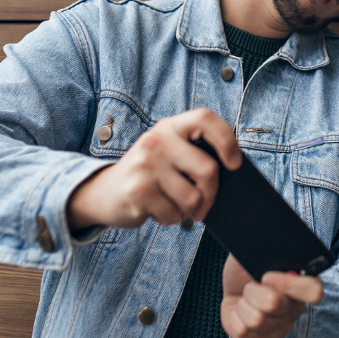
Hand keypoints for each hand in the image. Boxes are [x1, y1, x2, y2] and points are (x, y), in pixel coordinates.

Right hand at [67, 108, 240, 230]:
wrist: (103, 192)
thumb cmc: (150, 174)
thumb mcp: (169, 152)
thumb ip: (194, 153)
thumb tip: (233, 171)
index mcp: (170, 126)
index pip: (205, 119)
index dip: (226, 140)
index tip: (234, 164)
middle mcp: (157, 140)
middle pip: (208, 170)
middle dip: (212, 194)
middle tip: (204, 203)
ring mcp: (145, 165)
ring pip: (193, 198)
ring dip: (189, 210)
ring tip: (174, 204)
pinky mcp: (138, 191)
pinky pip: (174, 214)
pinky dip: (171, 219)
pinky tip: (158, 210)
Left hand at [221, 255, 323, 337]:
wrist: (237, 285)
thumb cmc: (250, 265)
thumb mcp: (257, 249)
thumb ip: (267, 245)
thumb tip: (266, 236)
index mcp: (305, 282)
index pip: (314, 291)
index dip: (289, 285)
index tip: (266, 276)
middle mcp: (297, 308)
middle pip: (275, 305)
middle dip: (254, 291)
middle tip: (250, 285)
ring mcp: (282, 327)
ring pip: (256, 319)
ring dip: (243, 303)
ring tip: (246, 297)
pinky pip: (243, 331)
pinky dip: (234, 317)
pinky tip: (240, 311)